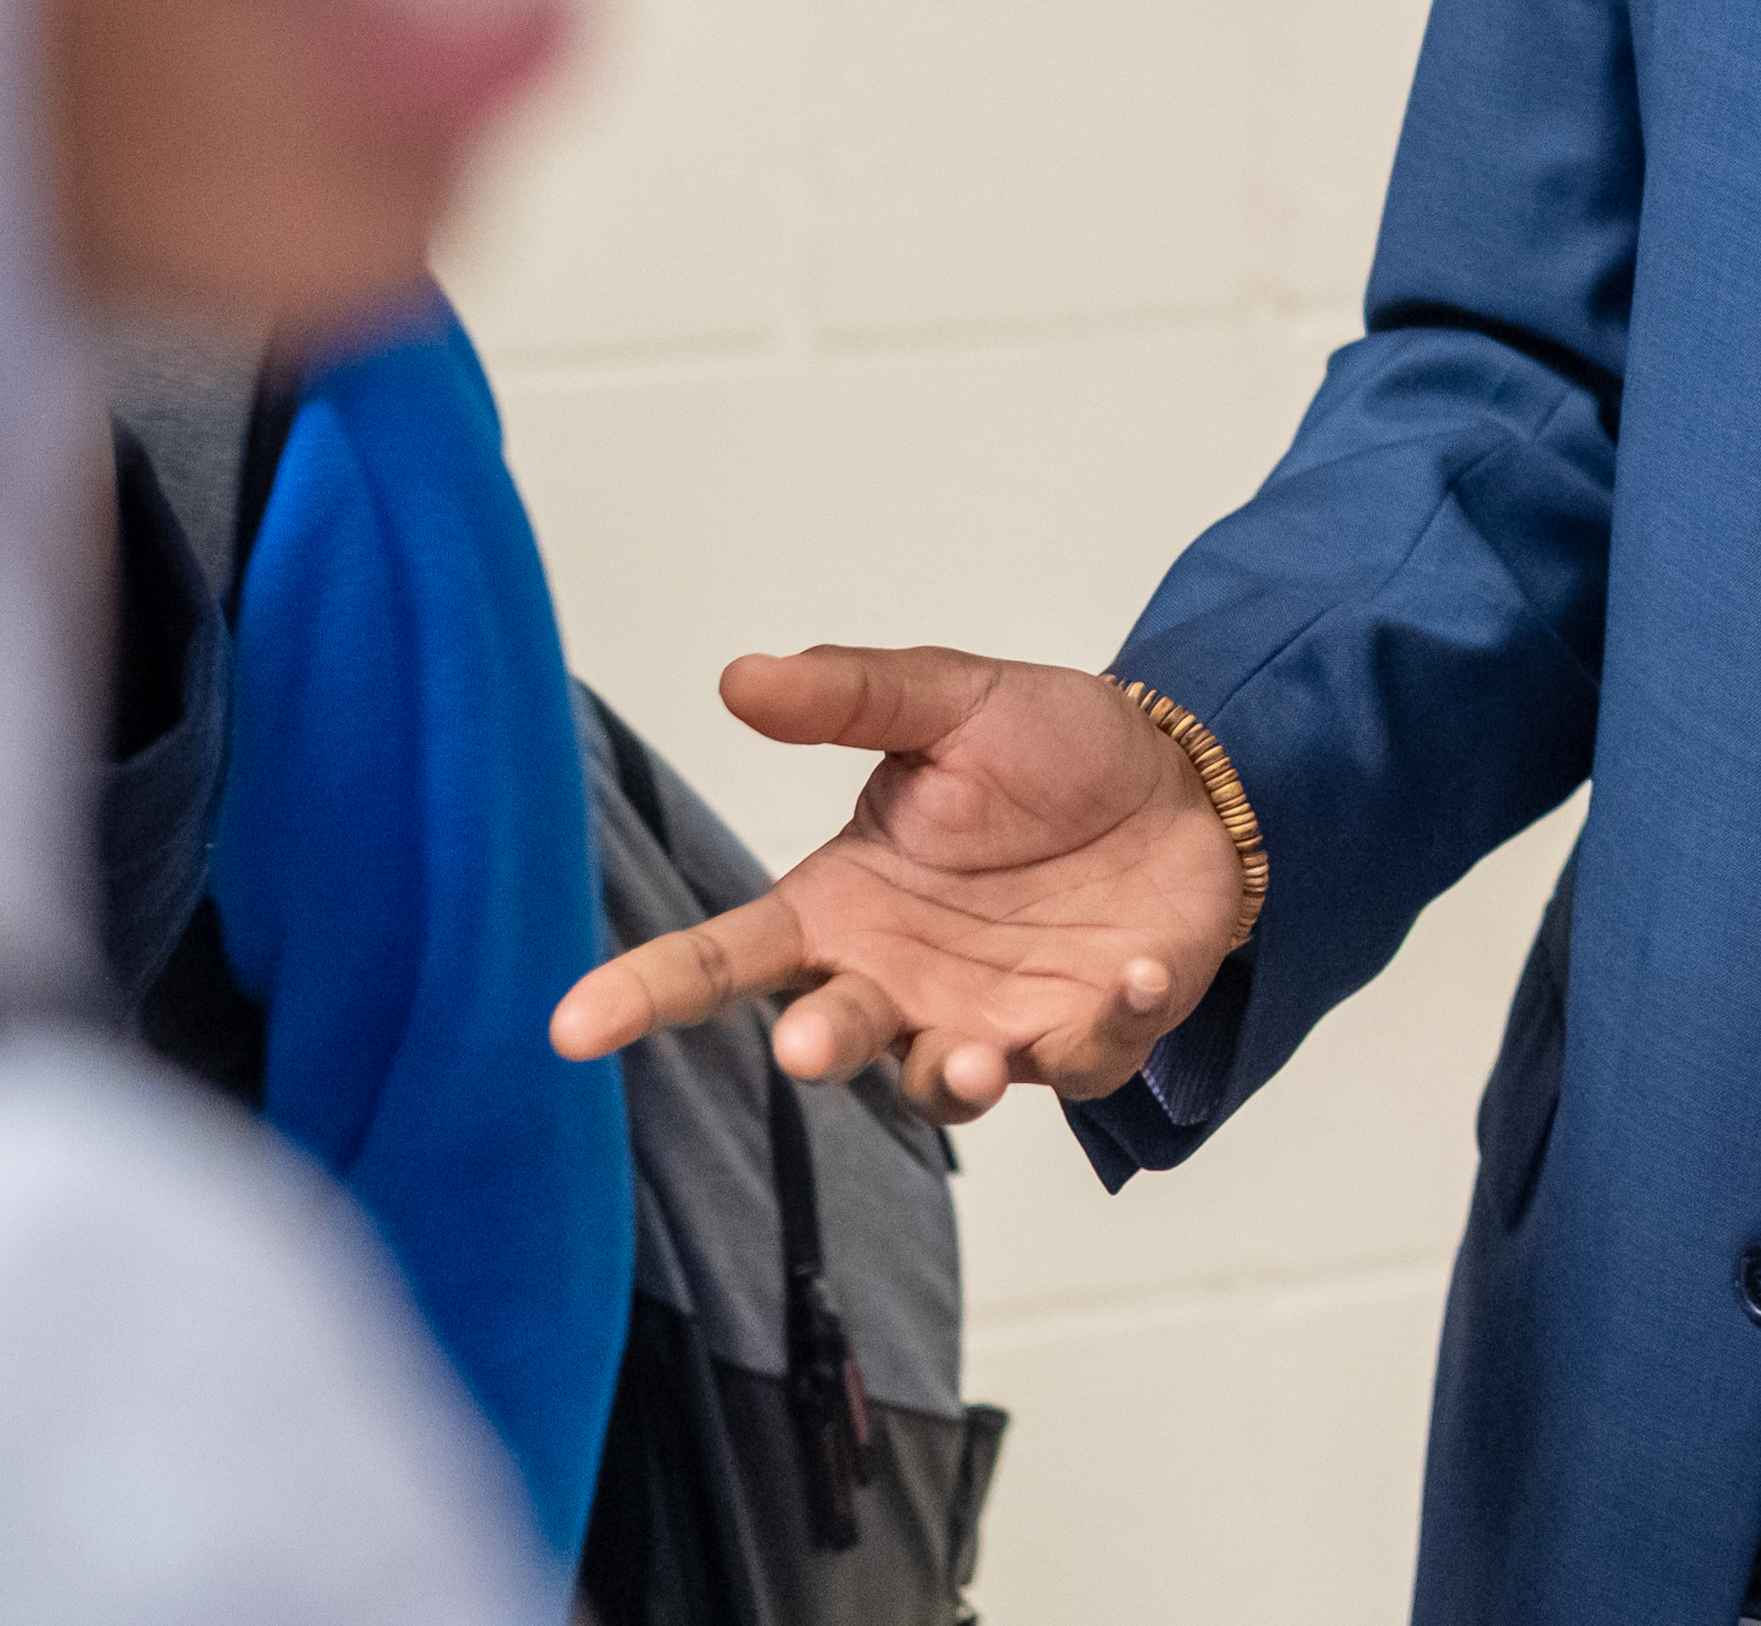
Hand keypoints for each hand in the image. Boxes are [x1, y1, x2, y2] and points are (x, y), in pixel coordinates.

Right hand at [545, 644, 1244, 1119]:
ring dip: (949, 1076)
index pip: (723, 956)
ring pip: (938, 1083)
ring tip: (969, 1054)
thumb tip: (740, 676)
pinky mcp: (1083, 1037)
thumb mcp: (953, 701)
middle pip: (827, 1036)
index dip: (645, 992)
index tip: (572, 1027)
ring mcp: (987, 1021)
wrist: (1187, 780)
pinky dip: (1108, 1024)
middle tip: (807, 1043)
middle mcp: (900, 980)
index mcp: (844, 905)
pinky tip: (1134, 973)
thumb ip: (851, 697)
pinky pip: (1082, 1056)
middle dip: (817, 1046)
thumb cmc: (1054, 749)